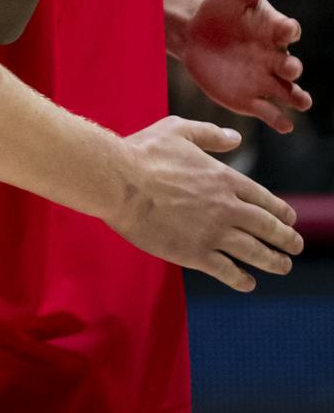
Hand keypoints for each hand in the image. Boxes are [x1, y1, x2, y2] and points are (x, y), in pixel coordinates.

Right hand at [106, 117, 300, 291]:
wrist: (116, 181)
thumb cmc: (142, 153)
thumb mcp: (177, 130)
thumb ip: (210, 134)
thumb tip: (236, 139)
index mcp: (224, 179)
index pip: (266, 200)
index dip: (282, 212)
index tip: (290, 220)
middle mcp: (226, 208)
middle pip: (268, 228)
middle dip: (287, 239)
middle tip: (296, 247)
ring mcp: (212, 233)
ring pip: (255, 252)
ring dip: (274, 261)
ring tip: (283, 266)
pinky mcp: (193, 253)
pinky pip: (227, 271)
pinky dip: (242, 279)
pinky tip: (248, 282)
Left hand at [178, 0, 311, 133]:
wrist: (194, 33)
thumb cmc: (220, 9)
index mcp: (275, 31)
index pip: (287, 32)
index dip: (287, 31)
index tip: (284, 30)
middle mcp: (276, 58)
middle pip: (291, 67)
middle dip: (292, 68)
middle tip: (289, 68)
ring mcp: (265, 80)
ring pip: (289, 93)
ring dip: (297, 98)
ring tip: (300, 102)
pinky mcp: (250, 99)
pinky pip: (269, 112)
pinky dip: (279, 120)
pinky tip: (284, 124)